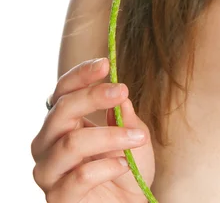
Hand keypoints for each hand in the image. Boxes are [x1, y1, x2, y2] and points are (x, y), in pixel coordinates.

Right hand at [31, 58, 155, 201]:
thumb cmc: (126, 168)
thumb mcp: (134, 136)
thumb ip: (125, 117)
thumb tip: (121, 97)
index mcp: (63, 122)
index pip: (63, 91)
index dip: (81, 75)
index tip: (105, 64)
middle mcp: (49, 143)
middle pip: (62, 110)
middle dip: (93, 96)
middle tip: (122, 90)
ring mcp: (49, 171)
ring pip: (71, 143)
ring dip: (109, 136)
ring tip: (137, 139)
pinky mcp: (58, 198)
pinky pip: (80, 176)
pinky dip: (107, 167)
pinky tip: (124, 165)